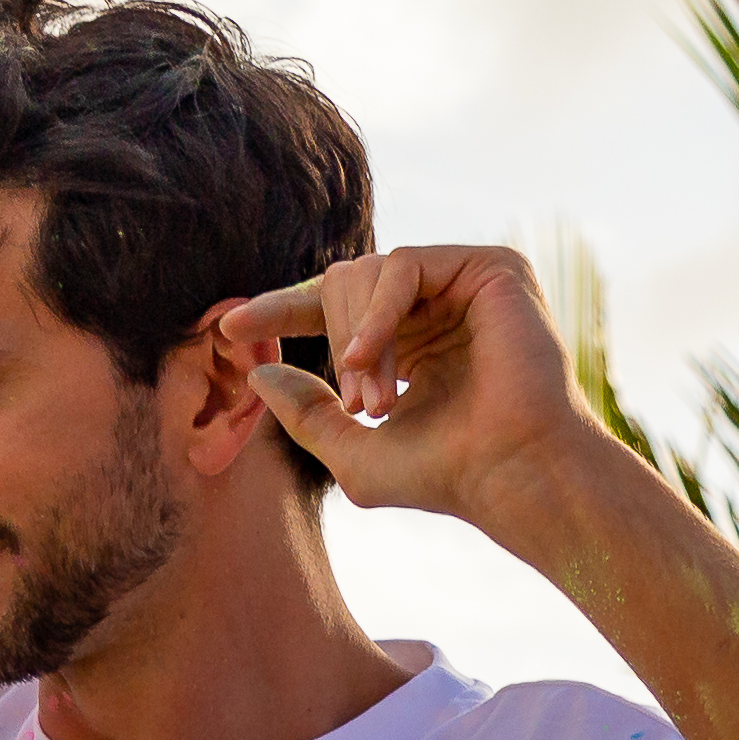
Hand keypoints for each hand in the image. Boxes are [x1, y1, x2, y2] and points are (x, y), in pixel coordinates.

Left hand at [210, 245, 610, 531]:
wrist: (510, 473)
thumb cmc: (443, 474)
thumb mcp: (351, 452)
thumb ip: (305, 414)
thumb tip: (259, 372)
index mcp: (407, 342)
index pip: (332, 309)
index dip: (280, 311)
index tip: (228, 328)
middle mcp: (435, 306)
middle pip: (341, 284)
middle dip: (332, 344)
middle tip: (360, 406)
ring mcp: (463, 283)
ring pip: (366, 273)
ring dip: (355, 339)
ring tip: (377, 398)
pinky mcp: (490, 267)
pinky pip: (401, 265)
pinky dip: (375, 313)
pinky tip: (371, 359)